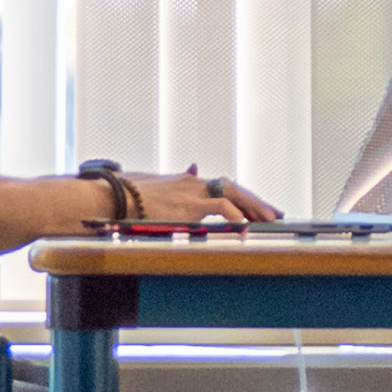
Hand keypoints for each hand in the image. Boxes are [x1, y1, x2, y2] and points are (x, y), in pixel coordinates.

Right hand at [132, 167, 281, 228]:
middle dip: (256, 201)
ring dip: (253, 206)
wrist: (115, 199)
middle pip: (234, 186)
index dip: (244, 197)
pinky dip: (235, 215)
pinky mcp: (189, 205)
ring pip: (233, 193)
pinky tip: (245, 225)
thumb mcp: (159, 183)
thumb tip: (193, 165)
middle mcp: (194, 184)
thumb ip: (179, 177)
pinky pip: (220, 206)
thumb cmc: (131, 195)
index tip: (260, 208)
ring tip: (269, 220)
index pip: (224, 186)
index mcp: (189, 182)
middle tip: (275, 214)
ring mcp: (193, 193)